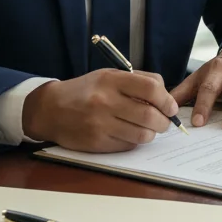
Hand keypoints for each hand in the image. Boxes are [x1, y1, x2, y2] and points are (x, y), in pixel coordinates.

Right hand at [22, 69, 177, 152]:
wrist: (50, 109)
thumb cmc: (85, 91)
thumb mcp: (109, 76)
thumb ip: (138, 81)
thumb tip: (166, 96)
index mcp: (111, 80)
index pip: (151, 88)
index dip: (167, 100)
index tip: (171, 107)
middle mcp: (105, 101)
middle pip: (150, 115)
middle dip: (164, 122)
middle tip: (164, 122)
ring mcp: (100, 123)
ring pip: (142, 135)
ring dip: (151, 134)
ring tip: (148, 129)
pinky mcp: (97, 142)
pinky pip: (128, 145)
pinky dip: (134, 141)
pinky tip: (129, 133)